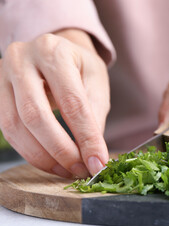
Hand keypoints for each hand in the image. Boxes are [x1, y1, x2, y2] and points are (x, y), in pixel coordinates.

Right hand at [0, 29, 109, 177]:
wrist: (55, 50)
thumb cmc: (79, 66)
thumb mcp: (96, 82)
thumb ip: (94, 115)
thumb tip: (92, 154)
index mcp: (54, 51)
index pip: (72, 102)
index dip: (86, 137)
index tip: (98, 162)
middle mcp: (21, 58)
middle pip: (36, 115)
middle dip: (61, 150)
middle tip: (80, 170)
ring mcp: (2, 75)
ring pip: (16, 126)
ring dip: (43, 156)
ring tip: (67, 170)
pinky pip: (7, 129)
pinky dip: (29, 151)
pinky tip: (50, 161)